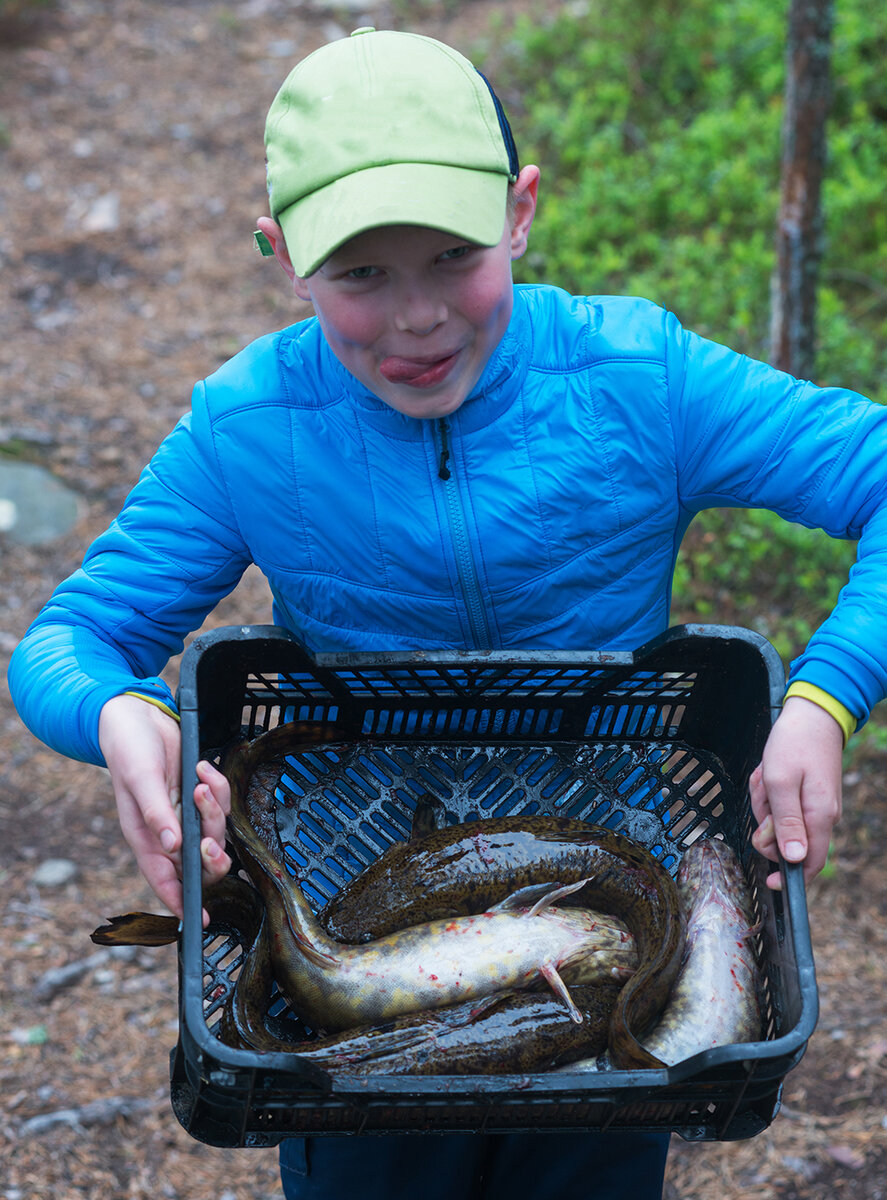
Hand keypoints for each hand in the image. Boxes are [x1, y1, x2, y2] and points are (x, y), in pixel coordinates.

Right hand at [98, 694, 230, 922]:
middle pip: (199, 861)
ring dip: (215, 809)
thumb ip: (156, 813)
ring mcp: (183, 816)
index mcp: (144, 837)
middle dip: (212, 850)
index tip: (199, 920)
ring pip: (214, 832)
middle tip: (210, 831)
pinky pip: (219, 805)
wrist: (138, 716)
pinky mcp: (196, 798)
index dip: (180, 901)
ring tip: (202, 779)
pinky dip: (218, 789)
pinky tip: (205, 768)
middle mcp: (165, 832)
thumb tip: (171, 846)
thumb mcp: (140, 779)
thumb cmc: (129, 748)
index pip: (164, 879)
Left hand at [749, 695, 842, 888]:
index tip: (768, 880)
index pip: (809, 863)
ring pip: (778, 820)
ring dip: (764, 801)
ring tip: (766, 776)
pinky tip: (768, 773)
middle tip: (762, 793)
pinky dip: (769, 791)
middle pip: (785, 841)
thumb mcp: (780, 781)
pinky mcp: (806, 794)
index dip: (789, 876)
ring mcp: (814, 805)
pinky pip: (780, 803)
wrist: (813, 713)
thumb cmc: (794, 743)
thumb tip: (795, 859)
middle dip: (764, 821)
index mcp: (819, 816)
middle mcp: (821, 815)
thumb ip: (786, 822)